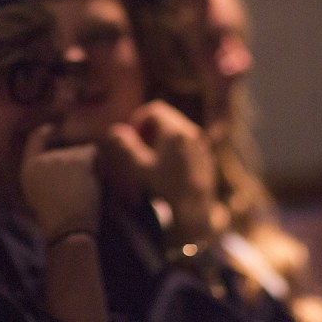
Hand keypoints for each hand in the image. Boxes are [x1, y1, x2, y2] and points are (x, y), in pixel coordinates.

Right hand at [20, 124, 101, 241]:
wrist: (68, 229)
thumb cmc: (58, 220)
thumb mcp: (39, 196)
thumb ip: (44, 174)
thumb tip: (57, 161)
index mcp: (28, 168)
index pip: (35, 138)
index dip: (47, 132)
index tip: (54, 130)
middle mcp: (41, 159)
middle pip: (65, 147)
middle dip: (75, 162)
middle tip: (77, 186)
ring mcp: (59, 157)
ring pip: (81, 151)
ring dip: (87, 166)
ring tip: (84, 188)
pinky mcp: (77, 159)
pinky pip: (93, 152)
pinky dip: (98, 164)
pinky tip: (94, 181)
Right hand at [123, 100, 218, 243]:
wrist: (196, 211)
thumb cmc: (167, 189)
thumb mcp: (141, 168)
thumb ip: (127, 146)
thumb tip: (115, 130)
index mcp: (175, 131)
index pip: (155, 110)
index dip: (139, 119)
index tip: (132, 136)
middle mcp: (191, 132)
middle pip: (167, 117)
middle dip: (150, 127)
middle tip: (140, 146)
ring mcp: (201, 144)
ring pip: (178, 128)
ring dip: (162, 136)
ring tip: (152, 157)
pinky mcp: (206, 155)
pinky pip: (188, 141)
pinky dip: (175, 145)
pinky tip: (168, 167)